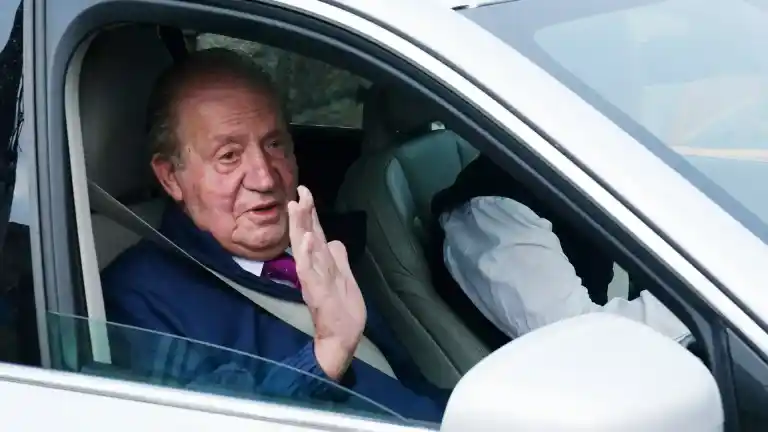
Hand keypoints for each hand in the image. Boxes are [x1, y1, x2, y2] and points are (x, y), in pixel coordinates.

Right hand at [287, 186, 365, 379]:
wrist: (342, 337)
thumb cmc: (341, 309)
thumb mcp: (344, 277)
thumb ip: (338, 258)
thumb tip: (334, 240)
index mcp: (323, 262)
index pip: (315, 231)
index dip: (309, 212)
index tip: (303, 190)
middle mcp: (315, 267)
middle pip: (307, 234)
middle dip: (303, 213)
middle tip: (298, 191)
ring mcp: (314, 279)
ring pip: (305, 249)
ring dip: (301, 228)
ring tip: (296, 207)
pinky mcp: (317, 292)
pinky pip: (310, 271)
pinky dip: (307, 256)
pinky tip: (306, 241)